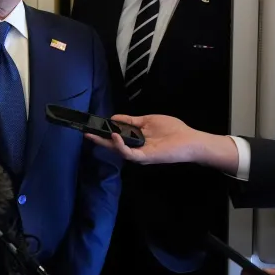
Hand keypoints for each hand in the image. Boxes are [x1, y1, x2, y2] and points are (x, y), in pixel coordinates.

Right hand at [87, 114, 238, 172]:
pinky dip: (120, 145)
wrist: (189, 140)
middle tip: (85, 133)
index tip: (93, 124)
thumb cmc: (172, 130)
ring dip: (106, 143)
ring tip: (94, 134)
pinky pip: (128, 153)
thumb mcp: (148, 120)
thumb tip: (114, 117)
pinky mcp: (144, 157)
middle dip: (98, 140)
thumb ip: (131, 120)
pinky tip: (114, 136)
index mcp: (135, 140)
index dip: (104, 131)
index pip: (116, 137)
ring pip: (118, 151)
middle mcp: (135, 149)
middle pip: (113, 145)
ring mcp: (139, 154)